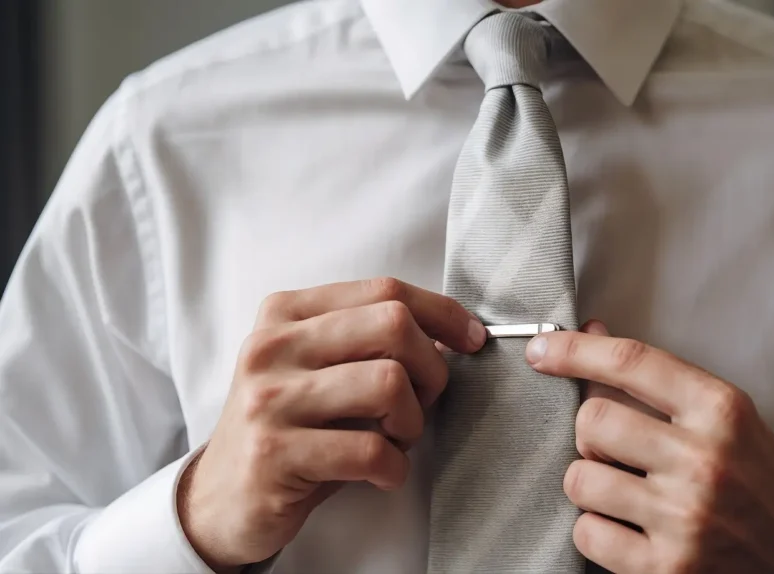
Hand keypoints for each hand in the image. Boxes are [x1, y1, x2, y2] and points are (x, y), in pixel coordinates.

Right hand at [177, 278, 485, 571]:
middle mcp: (272, 346)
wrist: (222, 498)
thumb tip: (451, 334)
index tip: (471, 339)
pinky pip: (370, 449)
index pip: (385, 289)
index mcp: (287, 313)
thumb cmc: (289, 429)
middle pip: (393, 324)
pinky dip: (394, 466)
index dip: (442, 312)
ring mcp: (269, 398)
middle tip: (423, 403)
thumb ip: (370, 341)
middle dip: (431, 368)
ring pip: (388, 383)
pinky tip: (382, 472)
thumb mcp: (319, 369)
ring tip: (397, 439)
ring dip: (413, 422)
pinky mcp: (274, 453)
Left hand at [526, 322, 773, 573]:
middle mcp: (704, 460)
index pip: (632, 361)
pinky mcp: (666, 568)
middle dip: (591, 434)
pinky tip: (628, 528)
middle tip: (616, 451)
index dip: (574, 349)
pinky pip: (586, 533)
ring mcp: (684, 518)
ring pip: (580, 479)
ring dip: (591, 484)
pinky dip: (596, 530)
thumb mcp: (725, 417)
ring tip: (626, 492)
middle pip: (593, 420)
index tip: (541, 348)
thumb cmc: (757, 481)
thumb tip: (592, 332)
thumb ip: (659, 379)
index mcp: (722, 410)